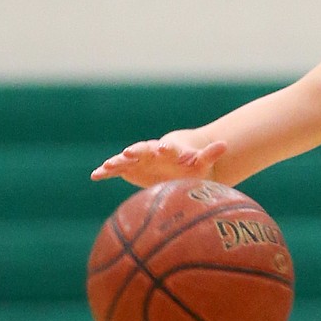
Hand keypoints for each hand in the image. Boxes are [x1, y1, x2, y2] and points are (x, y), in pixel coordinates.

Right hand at [90, 136, 227, 185]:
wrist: (176, 165)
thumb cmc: (191, 165)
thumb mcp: (201, 162)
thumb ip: (210, 154)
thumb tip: (225, 145)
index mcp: (168, 150)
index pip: (166, 147)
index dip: (165, 148)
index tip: (164, 149)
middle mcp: (150, 152)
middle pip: (142, 150)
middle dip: (136, 151)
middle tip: (129, 153)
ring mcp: (137, 160)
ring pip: (125, 160)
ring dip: (116, 162)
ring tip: (107, 166)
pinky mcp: (128, 169)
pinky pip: (115, 170)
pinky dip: (105, 172)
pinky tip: (94, 176)